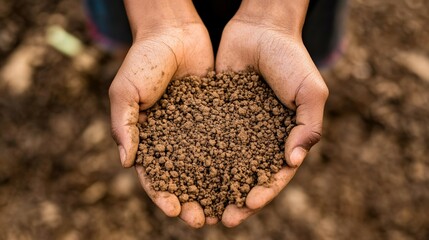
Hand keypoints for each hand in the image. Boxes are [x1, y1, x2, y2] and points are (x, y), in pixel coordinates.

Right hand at [109, 0, 213, 227]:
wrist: (173, 32)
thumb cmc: (143, 60)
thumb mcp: (124, 91)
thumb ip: (123, 126)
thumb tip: (125, 162)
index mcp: (147, 139)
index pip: (154, 176)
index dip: (163, 195)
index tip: (175, 209)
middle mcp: (173, 140)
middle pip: (183, 179)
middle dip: (192, 200)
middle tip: (203, 220)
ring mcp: (195, 131)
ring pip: (207, 167)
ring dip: (215, 189)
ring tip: (227, 208)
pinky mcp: (216, 118)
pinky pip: (226, 142)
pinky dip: (234, 160)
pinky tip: (245, 175)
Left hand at [216, 0, 327, 226]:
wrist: (261, 29)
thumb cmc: (292, 58)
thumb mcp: (311, 91)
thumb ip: (309, 126)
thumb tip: (294, 160)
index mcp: (283, 140)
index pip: (274, 175)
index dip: (264, 191)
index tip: (249, 203)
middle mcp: (258, 139)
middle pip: (246, 177)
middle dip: (235, 199)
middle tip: (223, 219)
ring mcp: (235, 129)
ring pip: (222, 165)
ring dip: (212, 188)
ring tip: (200, 207)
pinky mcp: (214, 116)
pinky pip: (204, 140)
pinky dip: (194, 158)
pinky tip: (182, 173)